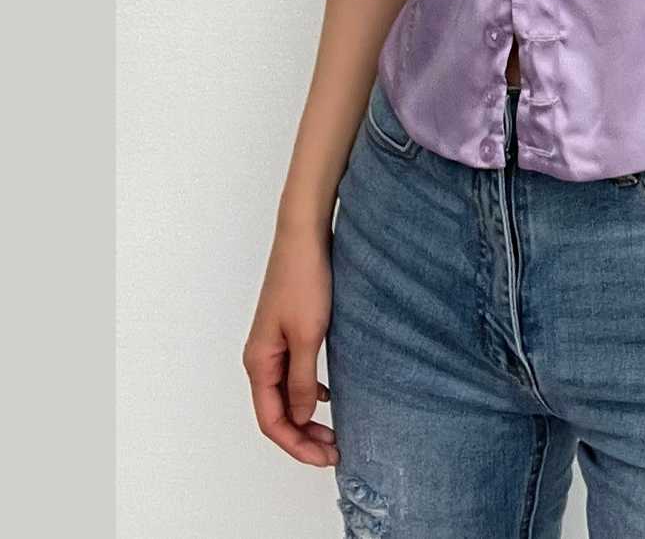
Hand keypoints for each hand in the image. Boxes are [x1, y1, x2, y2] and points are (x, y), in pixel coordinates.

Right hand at [243, 222, 338, 466]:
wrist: (304, 236)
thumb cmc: (304, 280)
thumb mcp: (308, 334)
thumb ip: (303, 379)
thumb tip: (303, 415)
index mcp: (258, 362)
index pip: (271, 420)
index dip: (296, 444)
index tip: (325, 457)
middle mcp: (260, 357)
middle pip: (277, 412)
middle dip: (303, 437)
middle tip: (336, 451)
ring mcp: (273, 344)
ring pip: (286, 394)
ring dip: (307, 416)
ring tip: (334, 432)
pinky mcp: (288, 330)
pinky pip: (294, 374)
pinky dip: (310, 391)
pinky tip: (330, 396)